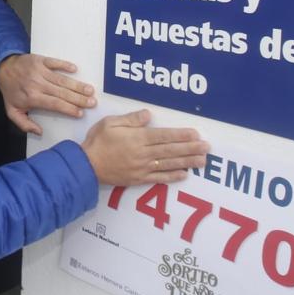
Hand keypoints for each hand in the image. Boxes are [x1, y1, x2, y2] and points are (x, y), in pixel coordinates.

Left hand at [0, 53, 96, 135]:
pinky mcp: (40, 60)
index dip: (68, 109)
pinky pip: (54, 62)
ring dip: (77, 85)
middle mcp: (37, 84)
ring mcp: (39, 71)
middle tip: (92, 102)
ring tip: (90, 90)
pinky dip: (64, 65)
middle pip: (62, 93)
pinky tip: (75, 69)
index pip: (54, 104)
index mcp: (32, 97)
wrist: (3, 69)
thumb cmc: (11, 91)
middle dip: (79, 98)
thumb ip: (24, 124)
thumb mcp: (12, 111)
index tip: (80, 113)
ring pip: (61, 80)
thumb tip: (39, 132)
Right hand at [80, 109, 208, 186]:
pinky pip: (159, 178)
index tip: (196, 134)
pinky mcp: (139, 179)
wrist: (86, 166)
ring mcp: (142, 168)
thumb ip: (130, 120)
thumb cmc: (98, 142)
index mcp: (137, 138)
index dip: (181, 135)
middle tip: (207, 147)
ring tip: (202, 161)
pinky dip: (172, 177)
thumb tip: (148, 115)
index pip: (164, 136)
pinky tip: (185, 174)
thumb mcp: (110, 123)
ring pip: (169, 164)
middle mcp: (143, 154)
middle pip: (171, 150)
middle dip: (190, 148)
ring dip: (187, 162)